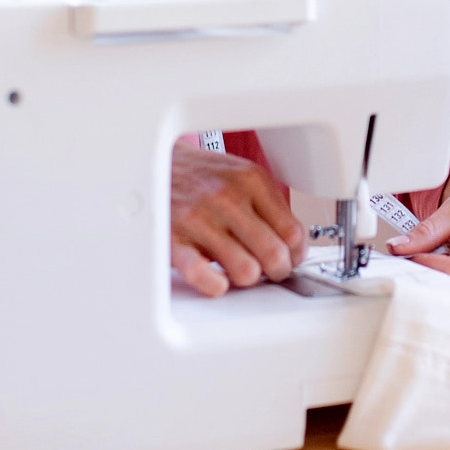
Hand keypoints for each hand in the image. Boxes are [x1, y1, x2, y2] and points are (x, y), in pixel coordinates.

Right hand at [170, 145, 306, 296]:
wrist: (153, 164)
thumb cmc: (201, 176)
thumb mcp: (241, 175)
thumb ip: (268, 206)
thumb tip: (294, 246)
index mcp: (251, 181)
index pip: (292, 232)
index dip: (296, 254)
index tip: (290, 259)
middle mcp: (227, 198)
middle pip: (274, 255)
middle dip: (276, 271)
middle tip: (269, 272)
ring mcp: (200, 219)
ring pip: (246, 271)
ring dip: (247, 278)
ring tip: (240, 271)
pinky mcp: (174, 240)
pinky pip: (202, 275)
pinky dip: (215, 286)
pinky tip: (217, 280)